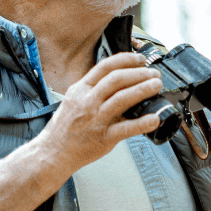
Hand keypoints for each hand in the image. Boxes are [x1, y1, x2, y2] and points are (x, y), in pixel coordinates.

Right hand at [45, 52, 161, 175]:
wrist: (53, 151)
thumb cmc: (64, 127)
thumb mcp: (73, 100)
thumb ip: (92, 90)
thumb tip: (116, 80)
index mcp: (80, 90)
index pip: (105, 67)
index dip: (126, 60)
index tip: (140, 59)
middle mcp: (87, 101)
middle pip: (116, 79)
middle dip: (139, 73)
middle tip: (153, 74)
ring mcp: (95, 119)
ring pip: (122, 98)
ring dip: (143, 89)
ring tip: (156, 86)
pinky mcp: (103, 137)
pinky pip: (126, 128)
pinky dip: (142, 123)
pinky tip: (154, 118)